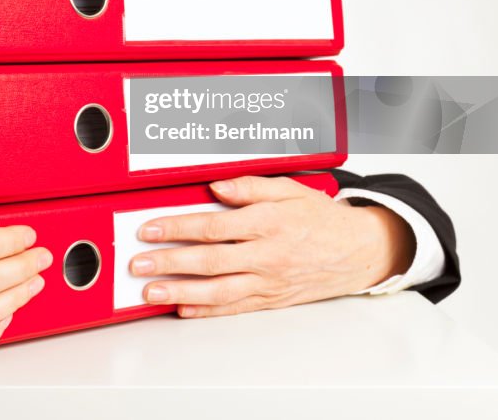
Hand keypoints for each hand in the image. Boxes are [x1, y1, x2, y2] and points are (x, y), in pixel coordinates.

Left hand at [128, 175, 415, 317]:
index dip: (177, 228)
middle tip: (139, 264)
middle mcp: (266, 255)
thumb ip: (250, 185)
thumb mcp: (289, 188)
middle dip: (170, 263)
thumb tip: (217, 186)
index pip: (214, 226)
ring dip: (181, 292)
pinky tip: (185, 309)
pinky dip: (208, 311)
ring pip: (219, 291)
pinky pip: (236, 307)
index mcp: (268, 222)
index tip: (150, 229)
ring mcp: (268, 281)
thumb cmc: (320, 217)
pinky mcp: (271, 299)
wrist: (358, 250)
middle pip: (210, 261)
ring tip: (152, 292)